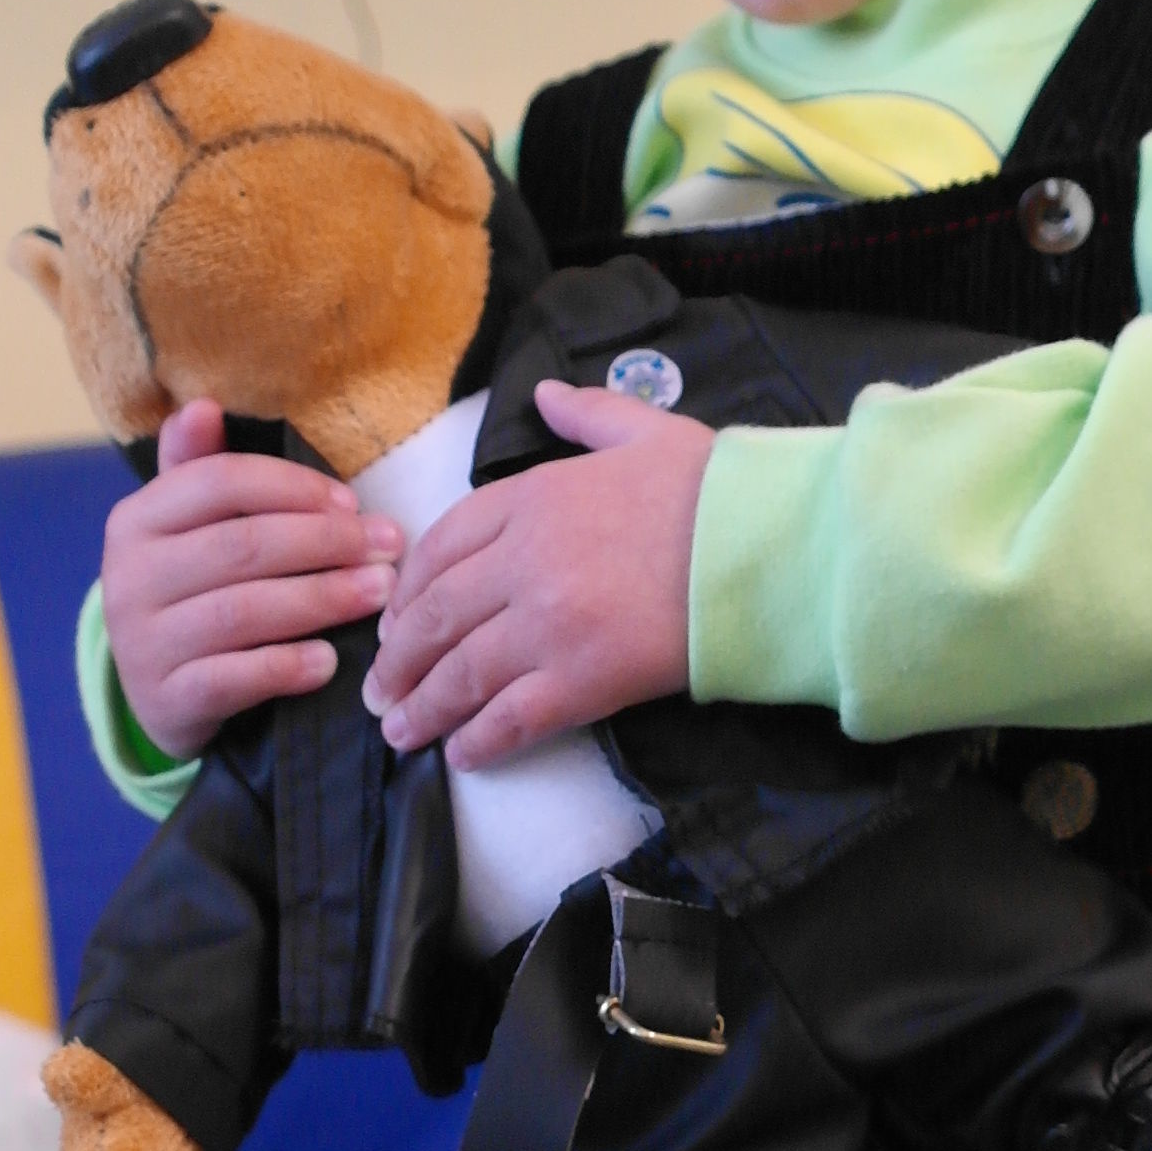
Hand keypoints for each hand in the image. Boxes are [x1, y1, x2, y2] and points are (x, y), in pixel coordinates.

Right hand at [101, 398, 402, 758]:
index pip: (219, 482)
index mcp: (136, 519)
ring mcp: (143, 643)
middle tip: (389, 547)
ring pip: (243, 612)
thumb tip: (203, 405)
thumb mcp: (186, 529)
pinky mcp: (166, 700)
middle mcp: (129, 577)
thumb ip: (200, 469)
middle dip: (327, 543)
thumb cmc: (189, 592)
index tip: (353, 504)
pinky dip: (287, 667)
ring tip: (378, 594)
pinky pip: (234, 679)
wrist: (154, 692)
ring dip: (322, 599)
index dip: (293, 488)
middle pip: (241, 546)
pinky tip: (330, 660)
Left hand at [363, 380, 711, 767]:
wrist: (771, 547)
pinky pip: (513, 717)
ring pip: (461, 672)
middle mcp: (526, 561)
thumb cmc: (715, 490)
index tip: (397, 618)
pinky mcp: (584, 680)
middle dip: (400, 658)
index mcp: (534, 497)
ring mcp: (549, 624)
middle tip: (381, 690)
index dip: (411, 588)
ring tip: (401, 732)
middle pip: (437, 615)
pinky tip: (461, 756)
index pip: (444, 544)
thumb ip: (586, 414)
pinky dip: (480, 739)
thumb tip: (543, 394)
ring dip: (423, 706)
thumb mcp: (644, 430)